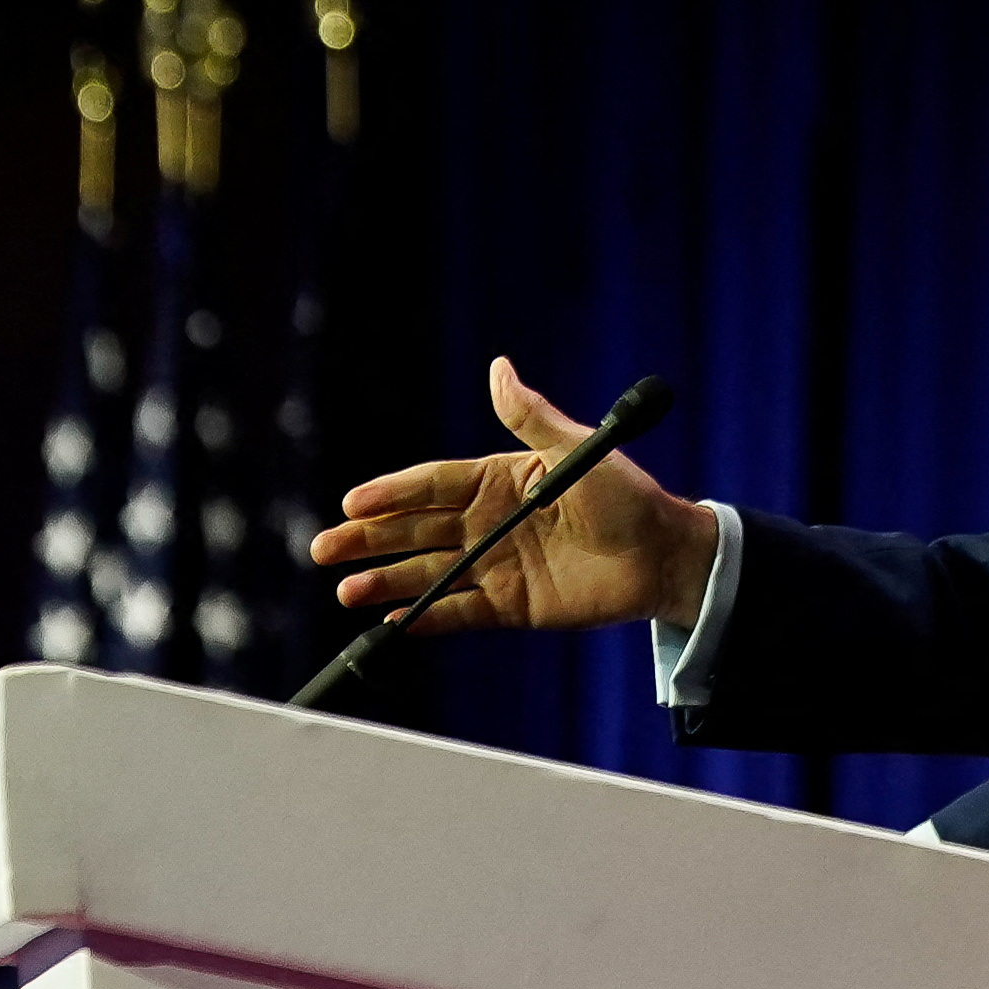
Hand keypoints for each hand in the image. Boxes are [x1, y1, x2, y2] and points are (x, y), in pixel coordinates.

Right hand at [309, 357, 718, 635]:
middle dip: (370, 538)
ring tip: (346, 588)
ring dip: (387, 580)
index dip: (392, 493)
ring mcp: (497, 564)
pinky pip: (459, 612)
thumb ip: (531, 417)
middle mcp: (490, 521)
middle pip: (417, 529)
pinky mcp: (511, 605)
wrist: (664, 558)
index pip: (433, 484)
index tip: (353, 502)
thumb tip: (499, 366)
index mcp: (500, 479)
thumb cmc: (628, 497)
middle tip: (324, 547)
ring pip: (428, 573)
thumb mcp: (576, 451)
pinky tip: (393, 621)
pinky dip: (426, 618)